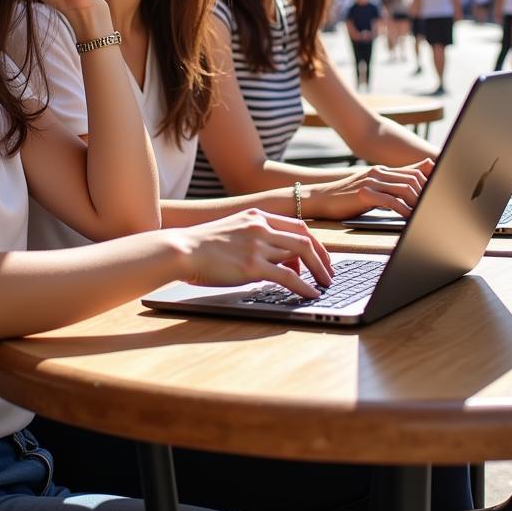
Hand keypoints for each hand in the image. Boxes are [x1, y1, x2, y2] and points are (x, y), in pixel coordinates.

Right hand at [169, 210, 332, 297]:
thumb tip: (275, 259)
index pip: (297, 226)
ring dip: (318, 271)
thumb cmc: (202, 245)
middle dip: (323, 257)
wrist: (182, 249)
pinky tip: (311, 294)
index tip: (321, 257)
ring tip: (325, 284)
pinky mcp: (252, 265)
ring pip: (301, 254)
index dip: (314, 242)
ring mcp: (257, 245)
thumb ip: (255, 240)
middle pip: (305, 238)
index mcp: (257, 216)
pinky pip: (289, 276)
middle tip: (329, 272)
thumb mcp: (233, 231)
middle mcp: (261, 226)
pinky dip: (305, 286)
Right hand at [303, 159, 432, 220]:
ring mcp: (371, 181)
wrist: (321, 198)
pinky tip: (410, 218)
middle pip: (413, 179)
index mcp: (382, 171)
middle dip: (427, 194)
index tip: (440, 196)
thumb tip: (411, 189)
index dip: (431, 183)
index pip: (415, 172)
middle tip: (435, 208)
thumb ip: (390, 186)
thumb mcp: (371, 188)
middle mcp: (379, 173)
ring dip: (418, 202)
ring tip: (425, 214)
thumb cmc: (347, 197)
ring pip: (405, 188)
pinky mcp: (364, 193)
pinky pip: (391, 201)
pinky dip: (404, 210)